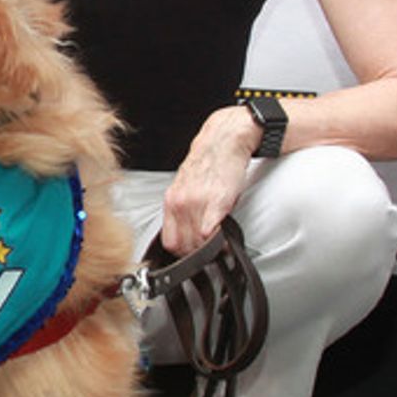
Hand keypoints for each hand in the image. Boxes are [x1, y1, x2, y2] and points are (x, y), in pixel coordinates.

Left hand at [161, 107, 259, 254]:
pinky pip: (212, 234)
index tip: (193, 255)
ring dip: (210, 250)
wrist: (223, 141)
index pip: (169, 241)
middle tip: (210, 253)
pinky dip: (220, 242)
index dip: (182, 253)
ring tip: (219, 245)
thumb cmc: (208, 163)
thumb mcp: (185, 186)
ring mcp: (197, 203)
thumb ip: (183, 210)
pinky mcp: (217, 202)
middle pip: (184, 246)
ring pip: (198, 243)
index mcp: (171, 200)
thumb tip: (187, 233)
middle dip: (198, 254)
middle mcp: (180, 203)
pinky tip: (226, 239)